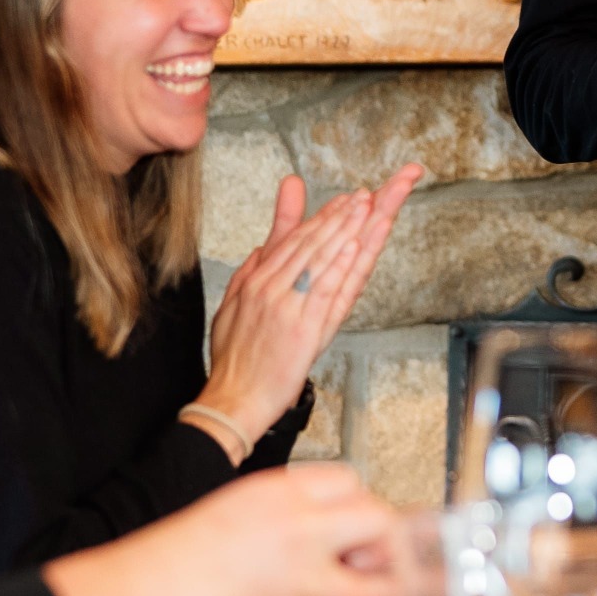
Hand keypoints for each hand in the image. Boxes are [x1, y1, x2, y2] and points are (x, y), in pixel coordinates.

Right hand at [42, 464, 404, 595]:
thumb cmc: (174, 560)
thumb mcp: (235, 512)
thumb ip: (288, 518)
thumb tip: (332, 534)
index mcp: (279, 491)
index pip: (352, 483)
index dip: (362, 509)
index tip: (361, 529)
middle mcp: (297, 525)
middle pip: (379, 523)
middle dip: (384, 548)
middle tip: (369, 566)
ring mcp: (300, 574)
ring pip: (378, 585)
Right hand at [198, 168, 422, 439]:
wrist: (235, 400)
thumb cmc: (235, 361)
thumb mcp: (231, 308)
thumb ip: (247, 274)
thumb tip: (259, 249)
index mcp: (254, 282)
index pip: (290, 241)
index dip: (319, 218)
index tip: (341, 200)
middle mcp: (270, 289)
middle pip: (308, 244)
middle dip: (337, 216)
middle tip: (361, 195)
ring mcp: (287, 307)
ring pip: (319, 259)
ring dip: (344, 230)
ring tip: (365, 207)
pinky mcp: (303, 329)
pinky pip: (325, 290)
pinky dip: (341, 265)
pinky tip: (355, 245)